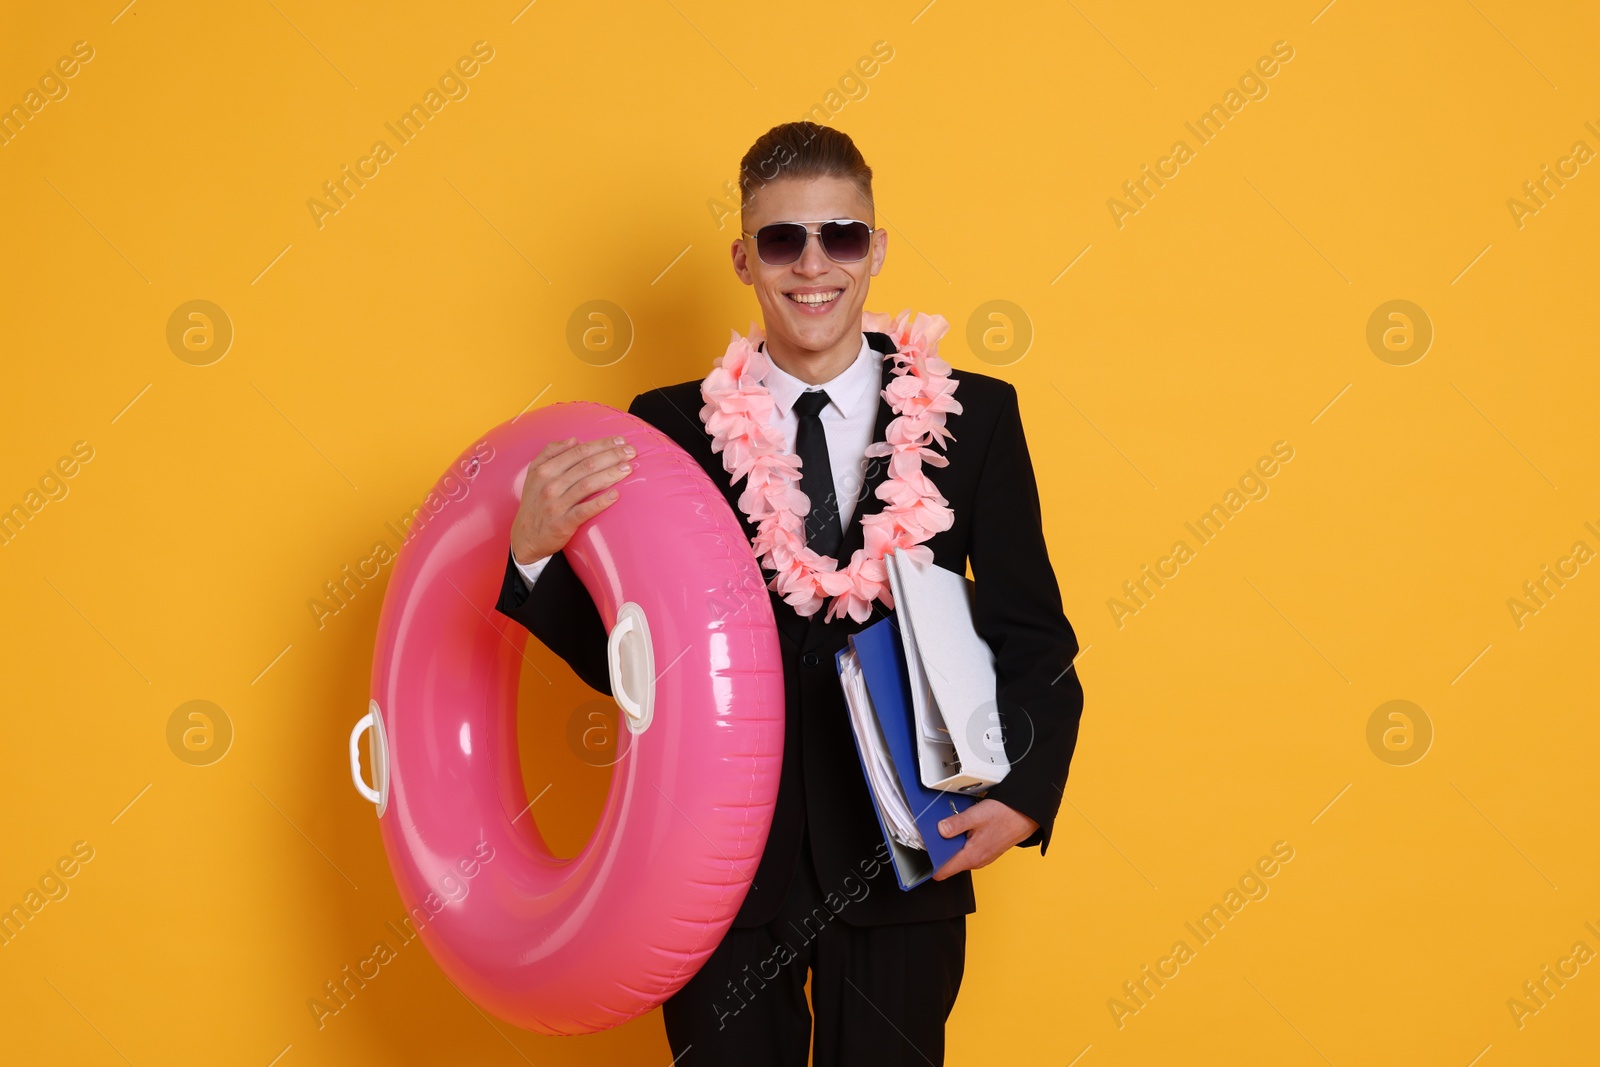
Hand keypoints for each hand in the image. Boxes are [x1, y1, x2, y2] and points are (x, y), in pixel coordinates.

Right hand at [509, 435, 634, 563]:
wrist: (526, 538)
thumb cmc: (535, 503)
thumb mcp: (534, 474)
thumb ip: (550, 453)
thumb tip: (573, 440)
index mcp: (544, 470)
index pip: (578, 452)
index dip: (601, 445)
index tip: (620, 441)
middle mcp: (549, 485)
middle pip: (586, 465)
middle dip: (611, 456)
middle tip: (631, 452)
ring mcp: (556, 505)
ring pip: (588, 484)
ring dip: (610, 474)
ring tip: (628, 468)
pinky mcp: (562, 524)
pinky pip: (584, 511)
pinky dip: (600, 502)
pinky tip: (616, 495)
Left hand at [930, 799, 1038, 880]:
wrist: (1026, 815)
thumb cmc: (1005, 816)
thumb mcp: (976, 816)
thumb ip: (956, 824)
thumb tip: (939, 830)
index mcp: (971, 856)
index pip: (943, 872)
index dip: (930, 863)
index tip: (923, 852)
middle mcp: (976, 861)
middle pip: (948, 861)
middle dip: (940, 848)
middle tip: (936, 830)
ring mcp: (981, 857)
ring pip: (958, 854)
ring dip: (952, 842)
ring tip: (952, 825)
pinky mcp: (985, 851)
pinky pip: (967, 849)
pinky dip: (962, 840)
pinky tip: (965, 826)